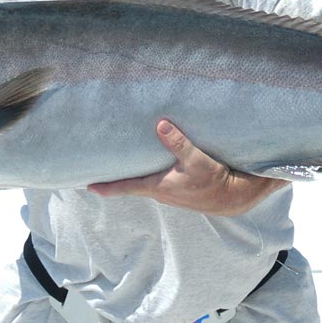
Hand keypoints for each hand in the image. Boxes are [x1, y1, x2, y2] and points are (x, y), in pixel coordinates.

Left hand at [87, 118, 286, 215]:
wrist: (233, 198)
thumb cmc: (214, 181)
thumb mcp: (196, 160)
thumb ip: (178, 143)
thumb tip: (160, 124)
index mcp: (159, 187)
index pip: (126, 188)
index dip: (107, 187)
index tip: (88, 185)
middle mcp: (161, 192)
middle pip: (132, 186)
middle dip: (116, 178)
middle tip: (98, 170)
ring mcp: (170, 193)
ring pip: (144, 183)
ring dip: (132, 176)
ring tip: (120, 164)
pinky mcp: (179, 189)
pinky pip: (156, 181)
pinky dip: (147, 174)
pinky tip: (150, 164)